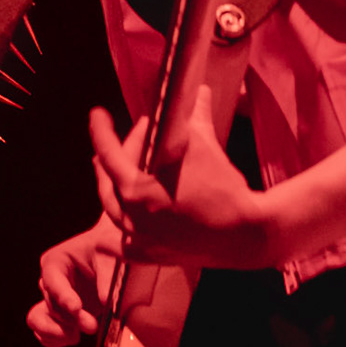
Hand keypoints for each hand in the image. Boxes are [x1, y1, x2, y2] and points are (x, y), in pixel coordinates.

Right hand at [25, 217, 119, 346]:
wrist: (115, 257)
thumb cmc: (109, 250)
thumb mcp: (111, 256)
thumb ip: (108, 277)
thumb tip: (105, 300)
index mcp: (56, 261)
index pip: (53, 281)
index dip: (63, 296)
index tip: (76, 309)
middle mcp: (50, 281)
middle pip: (51, 304)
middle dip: (71, 318)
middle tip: (92, 326)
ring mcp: (54, 300)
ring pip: (39, 319)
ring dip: (56, 331)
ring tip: (75, 337)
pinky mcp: (61, 316)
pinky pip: (45, 332)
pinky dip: (54, 340)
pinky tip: (72, 339)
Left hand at [90, 108, 275, 269]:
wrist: (248, 233)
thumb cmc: (222, 187)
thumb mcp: (204, 145)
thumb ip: (195, 118)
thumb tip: (202, 91)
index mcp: (136, 189)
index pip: (108, 153)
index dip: (101, 130)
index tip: (97, 115)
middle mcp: (132, 217)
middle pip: (111, 181)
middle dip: (120, 153)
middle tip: (138, 136)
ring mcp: (143, 239)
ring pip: (114, 212)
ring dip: (113, 189)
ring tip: (114, 175)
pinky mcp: (158, 255)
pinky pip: (129, 249)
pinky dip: (117, 244)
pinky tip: (105, 243)